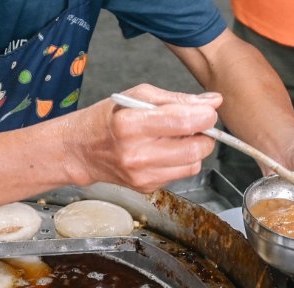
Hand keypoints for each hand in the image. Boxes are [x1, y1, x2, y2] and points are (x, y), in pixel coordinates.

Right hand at [62, 84, 223, 192]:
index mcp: (131, 124)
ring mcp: (141, 175)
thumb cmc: (107, 119)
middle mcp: (136, 154)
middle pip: (195, 149)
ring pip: (193, 165)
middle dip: (205, 135)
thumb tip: (213, 102)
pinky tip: (164, 152)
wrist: (80, 151)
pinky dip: (180, 162)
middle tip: (197, 125)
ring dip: (194, 150)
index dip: (206, 116)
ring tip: (177, 138)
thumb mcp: (138, 95)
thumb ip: (178, 99)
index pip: (185, 122)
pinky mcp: (146, 187)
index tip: (208, 111)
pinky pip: (180, 174)